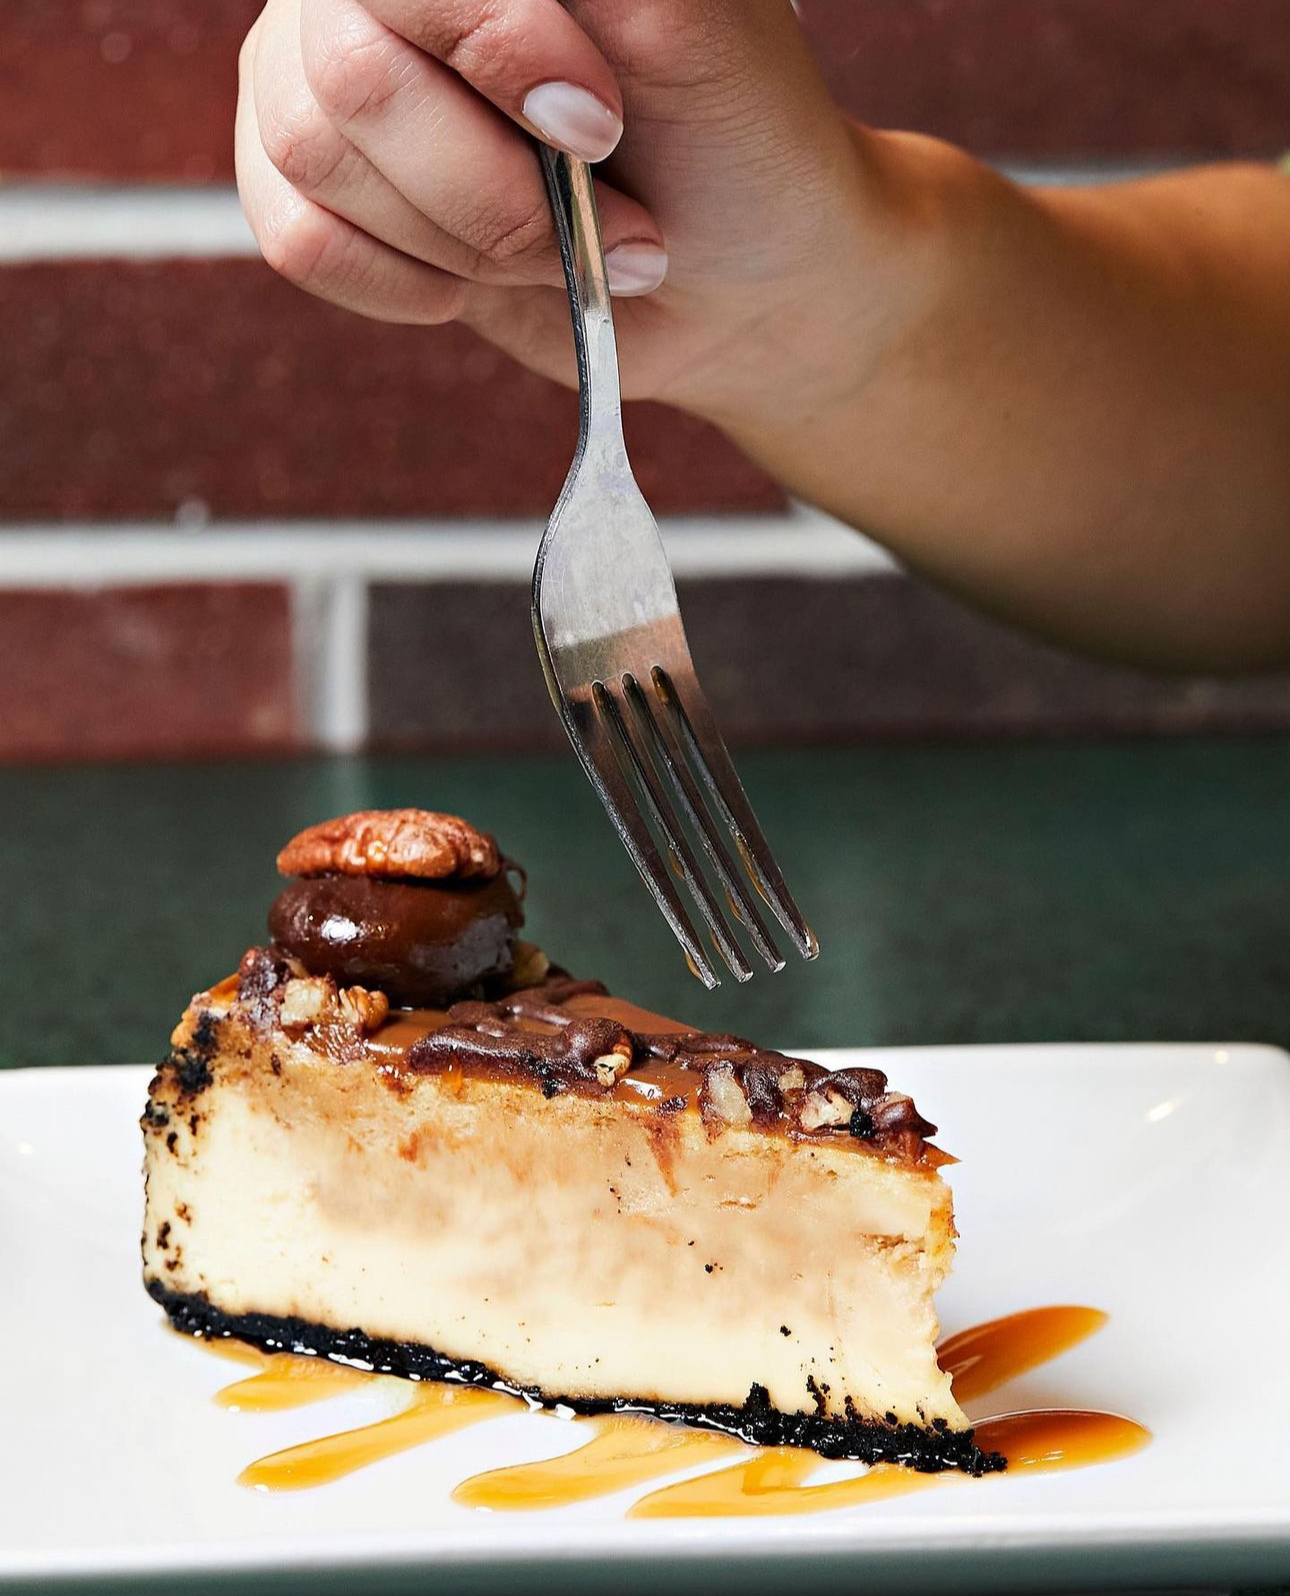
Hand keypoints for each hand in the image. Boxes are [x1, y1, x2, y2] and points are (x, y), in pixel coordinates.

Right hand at [235, 0, 899, 429]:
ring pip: (314, 160)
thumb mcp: (688, 25)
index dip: (493, 47)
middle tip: (606, 213)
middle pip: (347, 77)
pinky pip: (297, 241)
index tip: (600, 127)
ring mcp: (327, 83)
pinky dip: (405, 285)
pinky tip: (477, 280)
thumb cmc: (731, 142)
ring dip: (467, 241)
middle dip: (493, 188)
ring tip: (559, 248)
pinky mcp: (315, 193)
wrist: (734, 286)